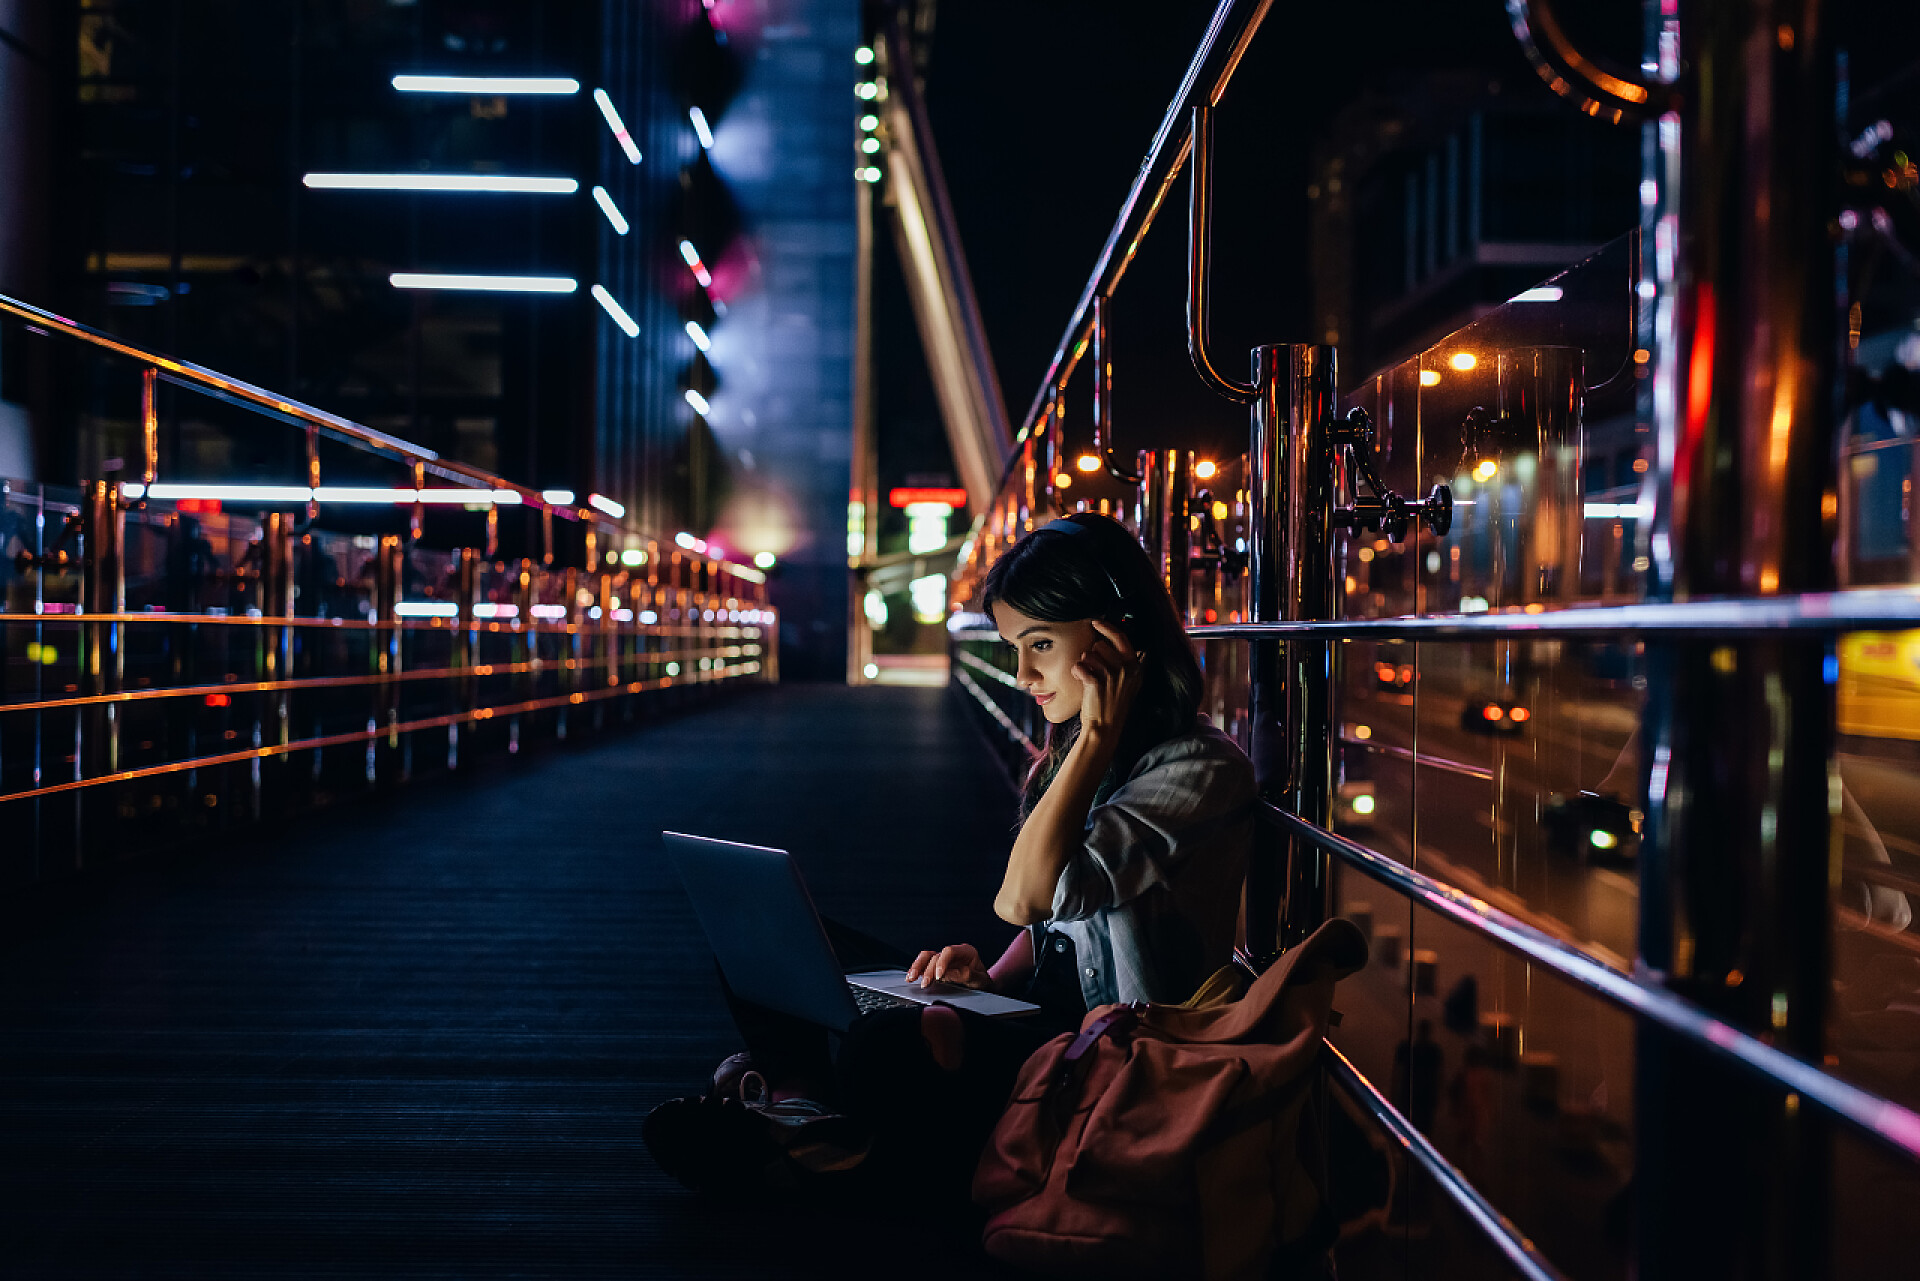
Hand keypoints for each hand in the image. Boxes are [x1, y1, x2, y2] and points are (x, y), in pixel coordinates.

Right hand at [906, 944, 993, 990]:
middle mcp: (953, 954)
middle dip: (928, 970)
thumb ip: (965, 975)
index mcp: (966, 952)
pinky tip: (911, 977)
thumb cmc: (983, 982)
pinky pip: (924, 964)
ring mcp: (944, 959)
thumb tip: (947, 974)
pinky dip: (917, 970)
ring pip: (926, 957)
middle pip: (935, 955)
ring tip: (911, 978)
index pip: (949, 951)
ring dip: (918, 967)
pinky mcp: (937, 967)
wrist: (983, 987)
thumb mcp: (979, 980)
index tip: (938, 977)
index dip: (941, 963)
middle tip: (926, 984)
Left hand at [1070, 619, 1143, 744]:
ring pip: (1087, 655)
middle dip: (1092, 656)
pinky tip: (1083, 683)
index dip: (1107, 627)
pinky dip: (1076, 673)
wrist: (1105, 728)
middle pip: (1099, 646)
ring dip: (1084, 666)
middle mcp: (1126, 669)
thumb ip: (1124, 662)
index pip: (1121, 637)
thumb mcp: (1127, 682)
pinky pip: (1078, 666)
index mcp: (1135, 666)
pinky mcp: (1097, 682)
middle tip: (1095, 673)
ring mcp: (1112, 675)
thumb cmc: (1112, 704)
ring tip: (1090, 681)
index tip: (1095, 622)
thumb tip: (1111, 642)